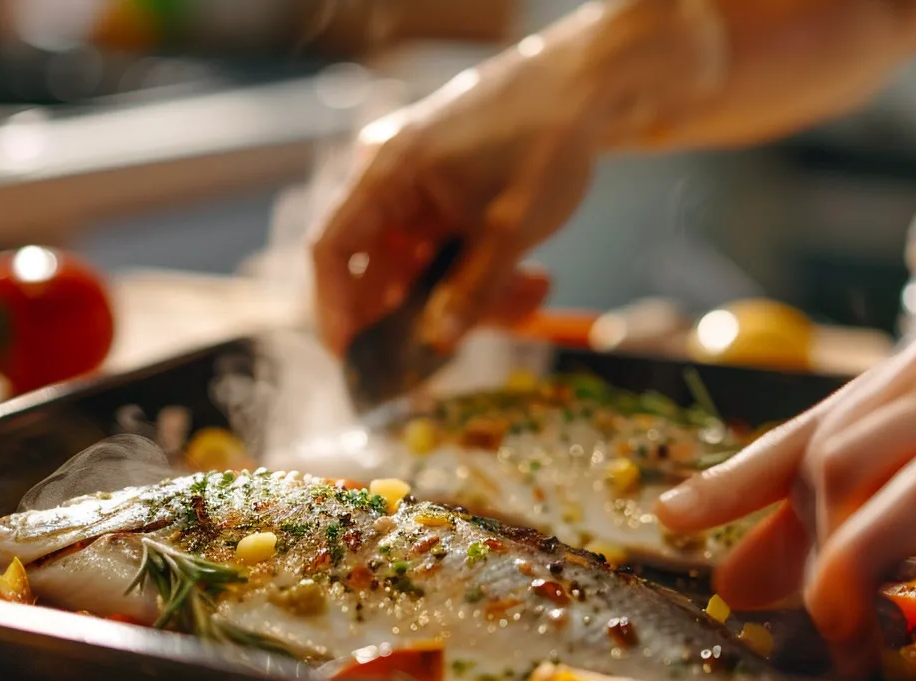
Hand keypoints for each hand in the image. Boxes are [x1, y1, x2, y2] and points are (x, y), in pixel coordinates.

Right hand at [309, 51, 598, 356]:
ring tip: (530, 297)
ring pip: (421, 268)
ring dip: (467, 297)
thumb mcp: (512, 228)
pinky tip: (531, 283)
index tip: (349, 357)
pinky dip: (480, 276)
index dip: (333, 306)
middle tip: (464, 347)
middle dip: (423, 314)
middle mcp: (390, 179)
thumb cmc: (545, 140)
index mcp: (388, 172)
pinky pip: (445, 253)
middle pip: (379, 268)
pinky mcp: (444, 199)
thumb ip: (473, 289)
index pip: (332, 247)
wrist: (584, 88)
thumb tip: (437, 343)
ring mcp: (417, 189)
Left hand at [656, 320, 915, 670]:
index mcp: (909, 378)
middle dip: (811, 545)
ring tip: (847, 632)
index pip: (804, 432)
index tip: (671, 517)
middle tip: (817, 613)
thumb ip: (830, 497)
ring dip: (860, 570)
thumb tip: (733, 582)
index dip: (730, 481)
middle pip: (842, 463)